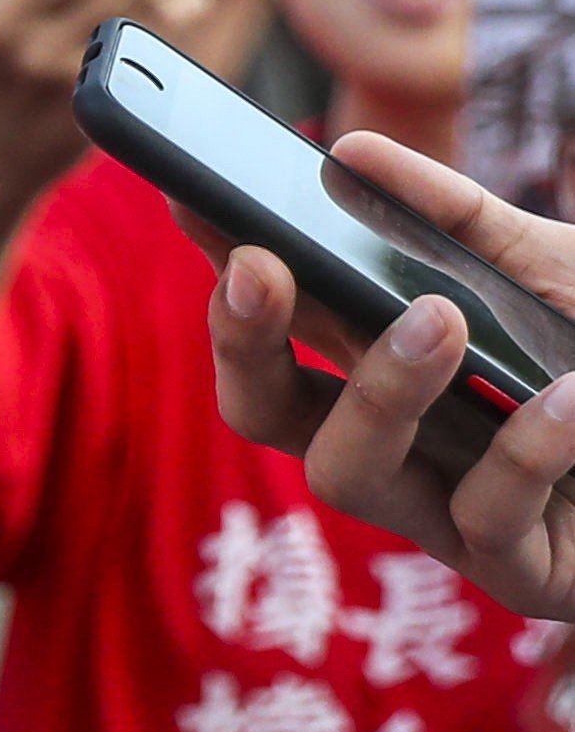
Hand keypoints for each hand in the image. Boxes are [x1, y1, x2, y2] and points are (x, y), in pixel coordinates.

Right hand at [204, 138, 574, 616]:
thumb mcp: (552, 271)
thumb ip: (458, 219)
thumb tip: (350, 153)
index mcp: (388, 372)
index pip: (275, 324)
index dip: (225, 269)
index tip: (194, 195)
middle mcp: (400, 448)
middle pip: (264, 412)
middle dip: (241, 341)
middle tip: (260, 264)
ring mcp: (450, 519)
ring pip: (347, 476)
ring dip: (380, 393)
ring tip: (440, 318)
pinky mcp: (521, 578)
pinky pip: (487, 519)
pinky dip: (525, 447)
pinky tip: (569, 397)